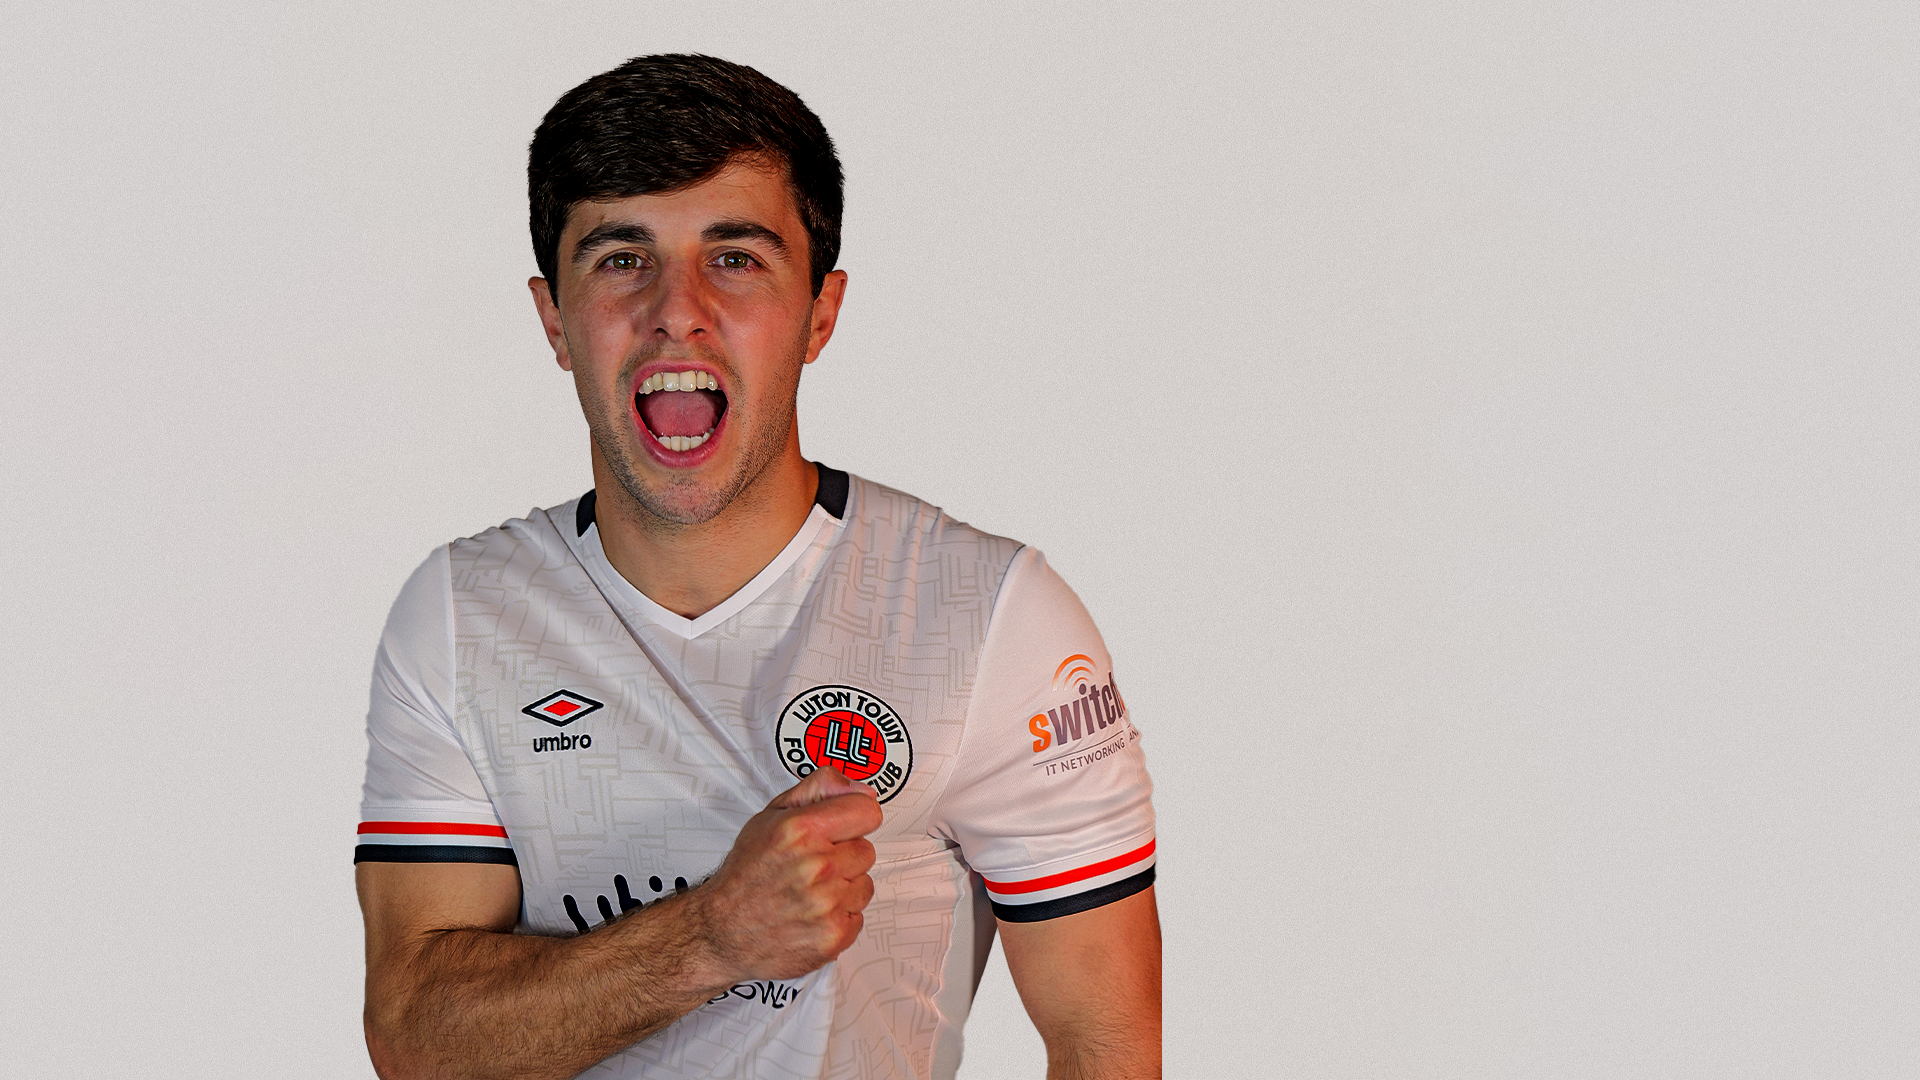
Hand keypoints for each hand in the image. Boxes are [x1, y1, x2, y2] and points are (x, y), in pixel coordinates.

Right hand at [694, 767, 882, 982]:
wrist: (721, 931)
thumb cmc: (746, 873)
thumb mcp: (772, 816)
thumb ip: (820, 789)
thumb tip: (864, 790)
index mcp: (801, 830)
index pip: (868, 811)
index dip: (855, 818)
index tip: (842, 827)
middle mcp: (816, 866)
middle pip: (867, 850)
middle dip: (844, 855)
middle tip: (811, 865)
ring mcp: (826, 905)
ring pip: (864, 884)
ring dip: (843, 887)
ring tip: (809, 891)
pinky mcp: (832, 937)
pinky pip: (858, 916)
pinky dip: (839, 916)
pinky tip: (811, 914)